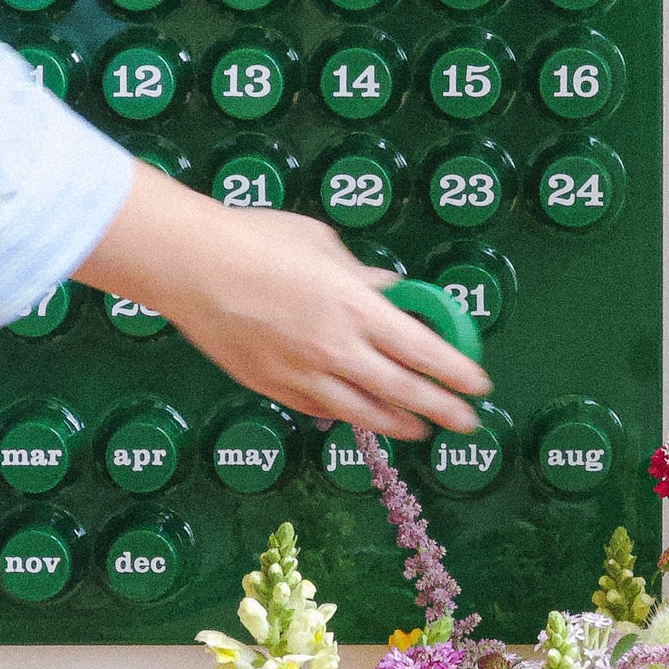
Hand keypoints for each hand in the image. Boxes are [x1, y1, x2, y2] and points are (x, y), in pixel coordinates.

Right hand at [74, 168, 489, 437]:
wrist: (189, 265)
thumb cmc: (255, 239)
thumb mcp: (323, 245)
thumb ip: (362, 277)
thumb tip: (387, 293)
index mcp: (356, 307)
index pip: (424, 350)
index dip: (457, 372)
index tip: (479, 384)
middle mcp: (336, 349)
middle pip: (404, 391)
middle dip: (443, 411)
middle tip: (467, 423)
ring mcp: (303, 374)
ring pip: (364, 413)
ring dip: (399, 423)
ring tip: (421, 428)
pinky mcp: (273, 387)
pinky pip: (321, 410)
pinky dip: (347, 415)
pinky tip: (360, 416)